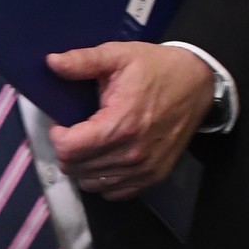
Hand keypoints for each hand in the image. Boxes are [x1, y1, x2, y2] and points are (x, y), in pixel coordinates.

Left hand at [46, 42, 213, 198]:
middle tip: (75, 130)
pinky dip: (103, 179)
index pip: (68, 149)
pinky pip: (113, 192)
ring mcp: (144, 170)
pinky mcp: (153, 177)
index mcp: (120, 125)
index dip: (57, 135)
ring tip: (90, 143)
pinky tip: (106, 157)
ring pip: (90, 184)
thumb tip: (51, 63)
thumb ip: (83, 61)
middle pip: (75, 168)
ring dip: (83, 166)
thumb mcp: (118, 55)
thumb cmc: (156, 68)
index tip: (62, 122)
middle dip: (67, 149)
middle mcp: (132, 154)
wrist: (197, 83)